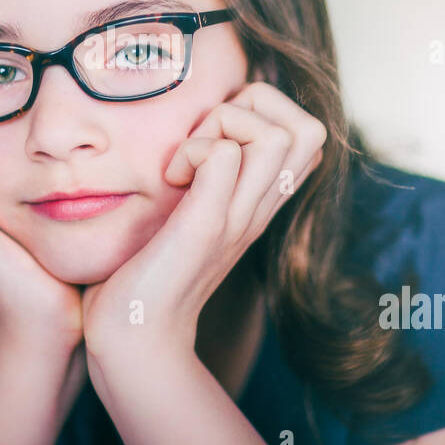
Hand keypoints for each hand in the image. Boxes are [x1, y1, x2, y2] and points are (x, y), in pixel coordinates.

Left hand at [80, 81, 325, 360]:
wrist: (135, 335)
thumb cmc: (151, 268)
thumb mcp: (193, 210)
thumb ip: (210, 175)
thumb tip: (205, 127)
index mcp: (261, 202)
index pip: (308, 131)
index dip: (263, 112)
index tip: (212, 139)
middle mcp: (260, 209)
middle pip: (309, 128)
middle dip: (253, 109)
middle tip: (203, 141)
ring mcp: (236, 218)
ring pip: (276, 135)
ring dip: (222, 127)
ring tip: (185, 162)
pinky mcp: (204, 227)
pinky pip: (222, 157)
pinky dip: (195, 151)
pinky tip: (171, 179)